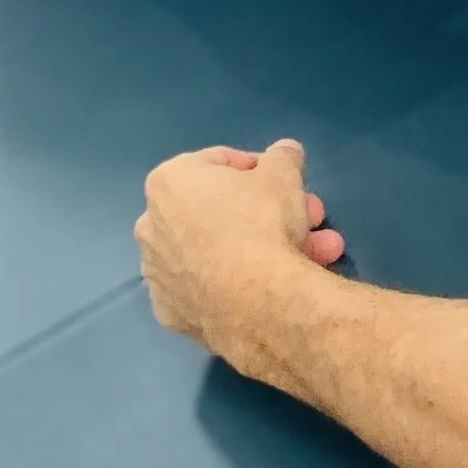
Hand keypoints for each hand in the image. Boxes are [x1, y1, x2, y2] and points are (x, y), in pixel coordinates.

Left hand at [136, 138, 346, 364]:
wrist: (256, 300)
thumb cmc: (262, 221)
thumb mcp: (285, 172)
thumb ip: (282, 156)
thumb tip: (285, 153)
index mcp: (168, 183)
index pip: (218, 163)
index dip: (259, 168)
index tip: (286, 181)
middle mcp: (152, 226)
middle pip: (220, 212)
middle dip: (269, 213)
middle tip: (307, 219)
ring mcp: (158, 275)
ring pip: (217, 252)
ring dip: (262, 249)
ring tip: (316, 255)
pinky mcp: (171, 313)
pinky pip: (209, 289)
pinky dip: (236, 285)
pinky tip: (273, 288)